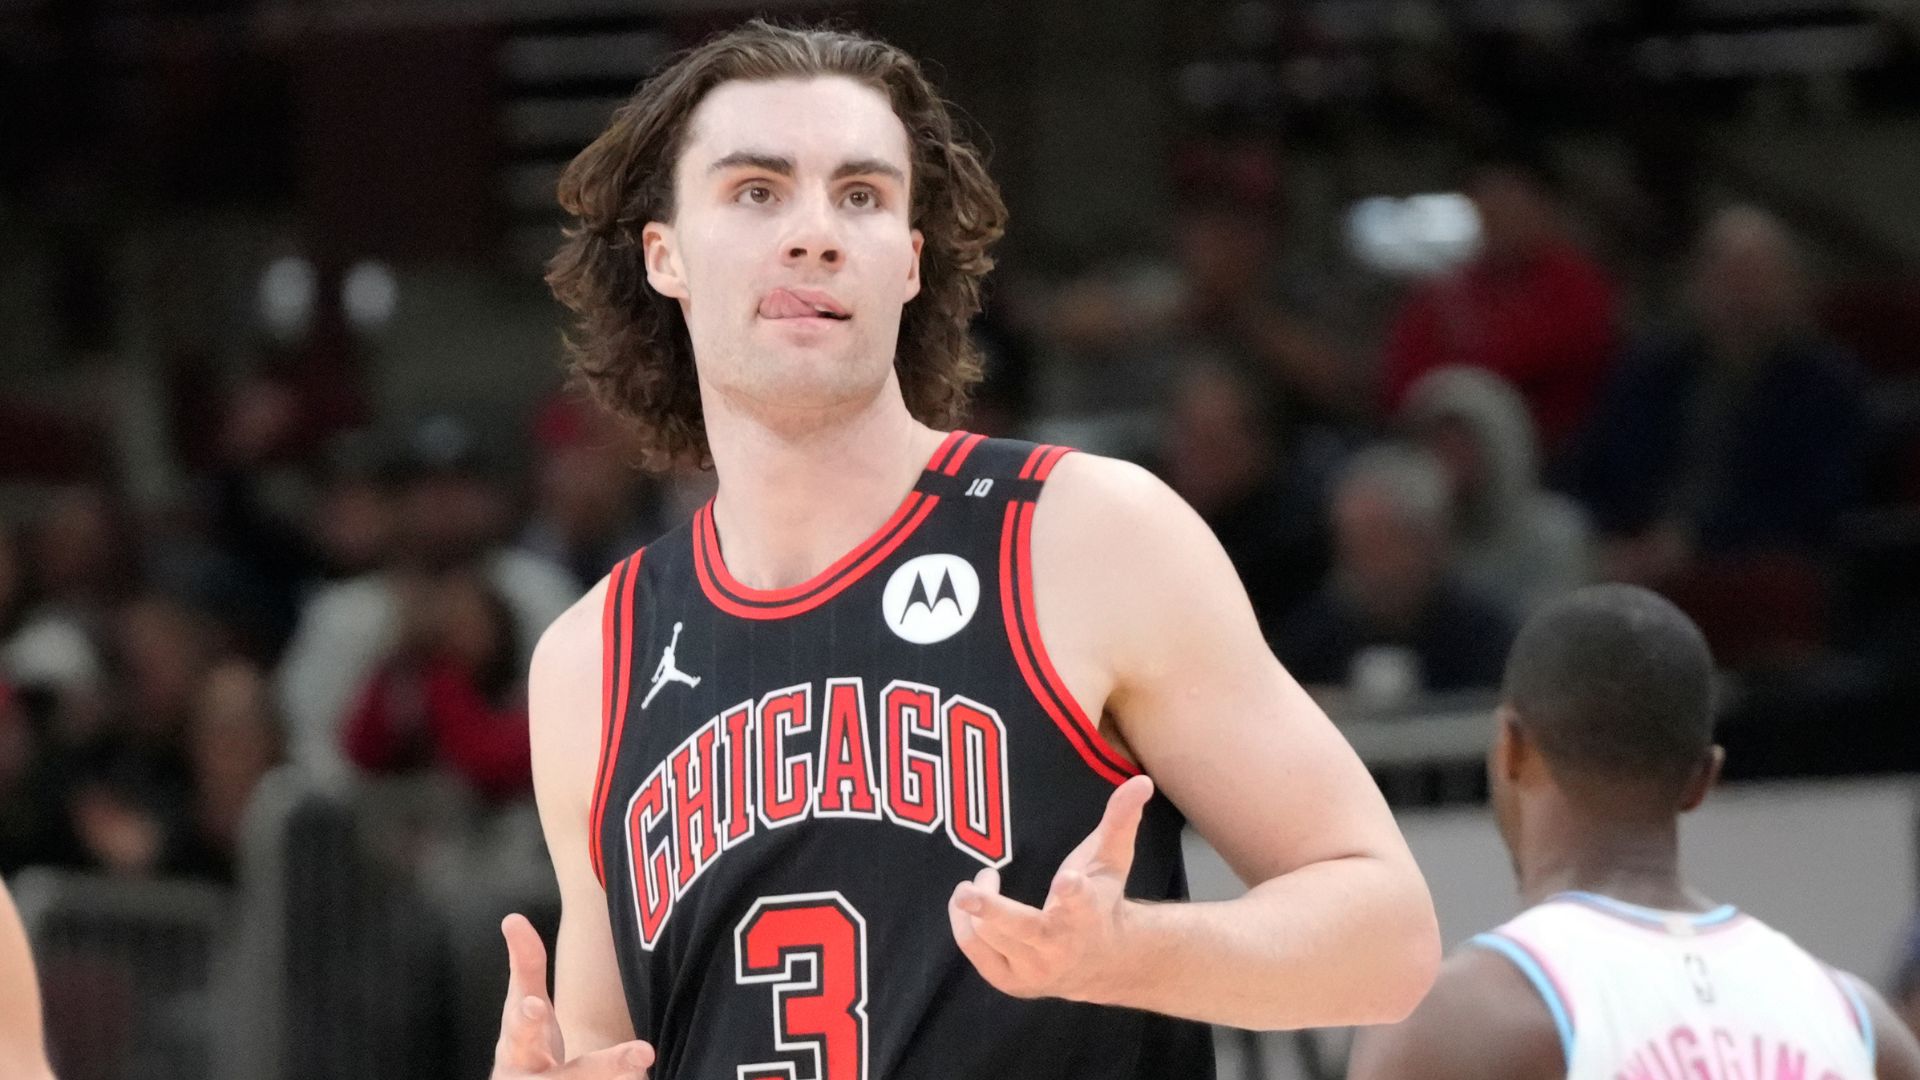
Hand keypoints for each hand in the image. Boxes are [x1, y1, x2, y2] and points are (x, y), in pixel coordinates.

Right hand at [493, 914, 654, 1078]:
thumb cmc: (525, 1043)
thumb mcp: (521, 1005)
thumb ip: (524, 965)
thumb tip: (512, 917)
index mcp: (517, 1045)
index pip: (521, 1030)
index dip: (527, 1018)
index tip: (534, 1005)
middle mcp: (533, 1078)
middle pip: (567, 1076)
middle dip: (601, 1067)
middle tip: (642, 1053)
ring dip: (620, 1077)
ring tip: (649, 1066)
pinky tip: (644, 1076)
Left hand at [948, 774, 1153, 1003]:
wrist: (1103, 963)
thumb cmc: (1102, 900)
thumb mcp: (1112, 860)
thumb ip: (1120, 819)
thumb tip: (1141, 780)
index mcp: (1088, 914)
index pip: (1081, 902)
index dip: (1073, 892)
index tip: (1066, 880)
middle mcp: (1061, 947)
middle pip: (1022, 929)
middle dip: (993, 911)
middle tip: (967, 888)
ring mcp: (1034, 970)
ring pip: (989, 934)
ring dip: (977, 901)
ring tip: (983, 880)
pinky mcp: (1011, 982)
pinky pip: (975, 949)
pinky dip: (964, 923)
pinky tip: (965, 905)